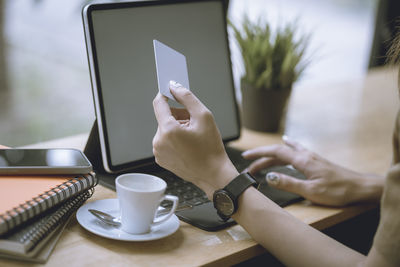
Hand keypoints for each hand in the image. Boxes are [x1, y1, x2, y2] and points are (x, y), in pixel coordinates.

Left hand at [152, 83, 237, 197]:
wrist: (213, 174)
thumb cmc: (210, 148)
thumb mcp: (204, 116)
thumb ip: (187, 98)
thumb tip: (175, 87)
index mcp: (168, 130)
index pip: (159, 104)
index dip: (165, 94)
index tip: (171, 91)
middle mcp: (159, 141)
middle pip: (164, 117)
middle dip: (178, 116)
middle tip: (194, 123)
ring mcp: (158, 152)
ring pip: (165, 129)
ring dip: (177, 128)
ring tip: (192, 137)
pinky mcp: (160, 159)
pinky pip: (165, 141)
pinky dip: (174, 140)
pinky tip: (187, 146)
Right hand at [242, 137, 382, 205]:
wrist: (359, 187)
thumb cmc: (338, 190)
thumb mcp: (311, 191)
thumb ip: (289, 183)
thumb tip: (269, 177)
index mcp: (302, 161)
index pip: (275, 152)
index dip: (259, 153)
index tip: (245, 157)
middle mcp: (305, 155)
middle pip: (278, 152)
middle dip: (261, 157)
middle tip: (248, 166)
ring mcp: (311, 156)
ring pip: (286, 151)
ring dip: (271, 155)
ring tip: (260, 158)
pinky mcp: (315, 160)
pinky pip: (295, 150)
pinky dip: (286, 147)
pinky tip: (287, 142)